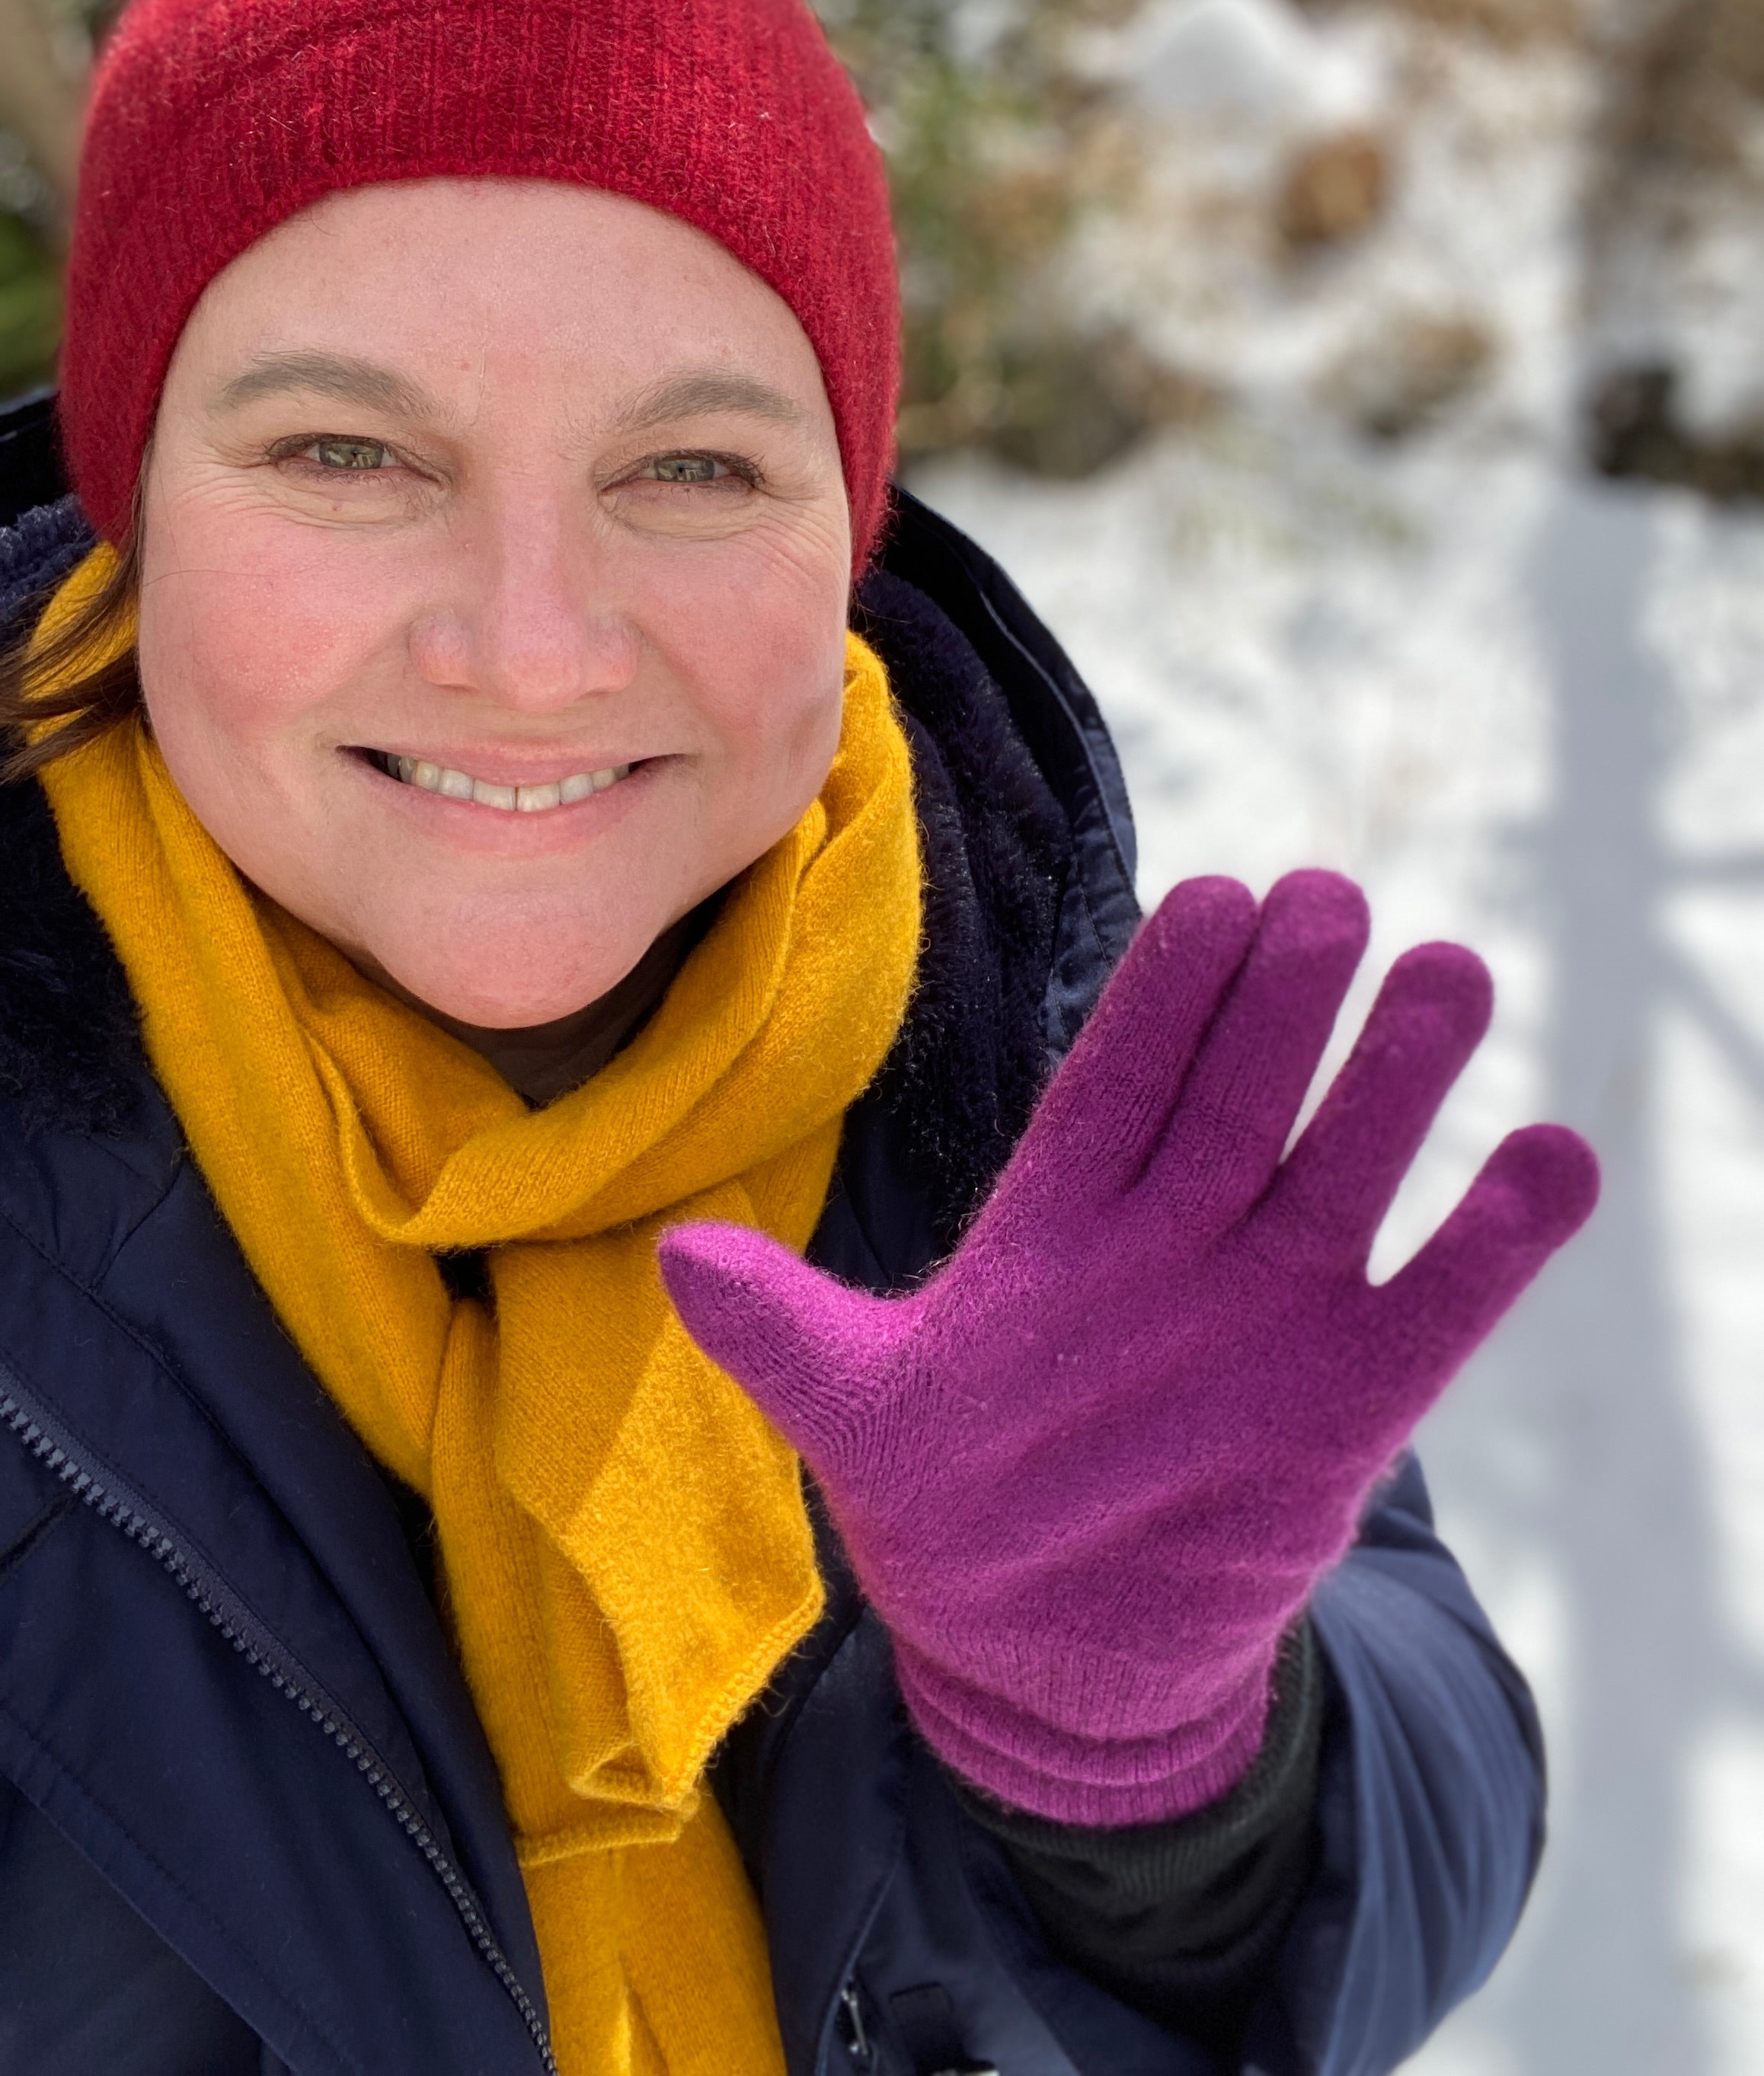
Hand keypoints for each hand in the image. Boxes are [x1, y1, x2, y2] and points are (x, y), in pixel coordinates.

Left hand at [660, 872, 1597, 1825]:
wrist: (1045, 1651)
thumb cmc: (946, 1501)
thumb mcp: (855, 1410)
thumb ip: (781, 1333)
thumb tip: (670, 1258)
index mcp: (1063, 1215)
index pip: (1120, 1077)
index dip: (1164, 993)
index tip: (1209, 899)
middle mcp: (1178, 1237)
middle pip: (1242, 1093)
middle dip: (1285, 999)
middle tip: (1328, 899)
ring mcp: (1269, 1310)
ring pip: (1344, 1167)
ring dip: (1399, 1077)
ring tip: (1448, 975)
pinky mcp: (1349, 1403)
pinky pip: (1436, 1307)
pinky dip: (1494, 1241)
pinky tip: (1550, 1157)